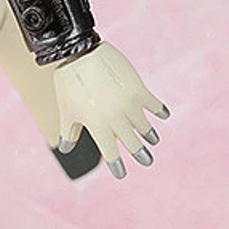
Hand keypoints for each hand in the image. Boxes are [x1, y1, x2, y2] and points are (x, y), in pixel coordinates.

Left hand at [53, 42, 168, 178]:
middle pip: (133, 143)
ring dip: (149, 134)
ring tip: (153, 140)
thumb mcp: (66, 110)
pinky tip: (163, 114)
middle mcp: (115, 119)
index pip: (111, 153)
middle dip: (140, 154)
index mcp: (97, 126)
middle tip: (147, 161)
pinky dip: (159, 110)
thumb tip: (64, 150)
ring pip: (144, 126)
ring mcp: (128, 105)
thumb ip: (68, 132)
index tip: (121, 174)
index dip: (117, 165)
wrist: (81, 54)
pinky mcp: (138, 89)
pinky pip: (153, 104)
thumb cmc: (69, 83)